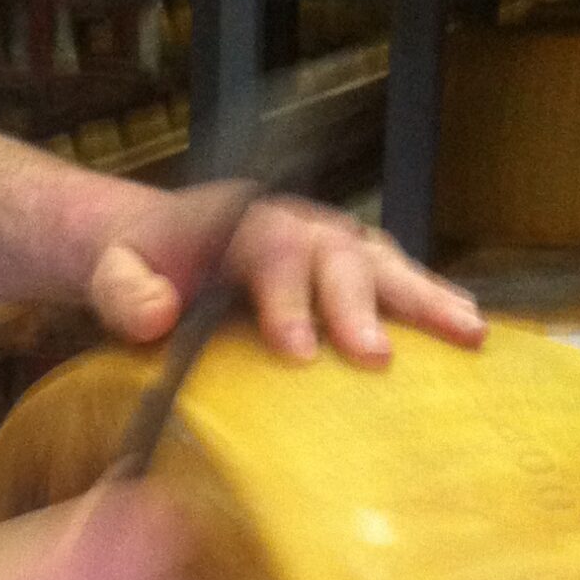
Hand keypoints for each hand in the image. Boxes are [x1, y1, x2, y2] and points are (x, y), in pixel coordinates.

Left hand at [89, 189, 485, 366]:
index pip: (271, 251)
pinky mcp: (345, 265)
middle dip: (363, 305)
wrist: (150, 238)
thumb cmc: (135, 262)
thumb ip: (124, 293)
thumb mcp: (110, 273)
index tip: (298, 351)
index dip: (288, 299)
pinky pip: (393, 277)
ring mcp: (326, 241)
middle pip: (338, 253)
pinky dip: (429, 300)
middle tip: (378, 358)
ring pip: (381, 260)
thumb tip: (157, 313)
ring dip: (425, 296)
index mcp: (239, 221)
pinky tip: (466, 334)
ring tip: (469, 332)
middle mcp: (294, 223)